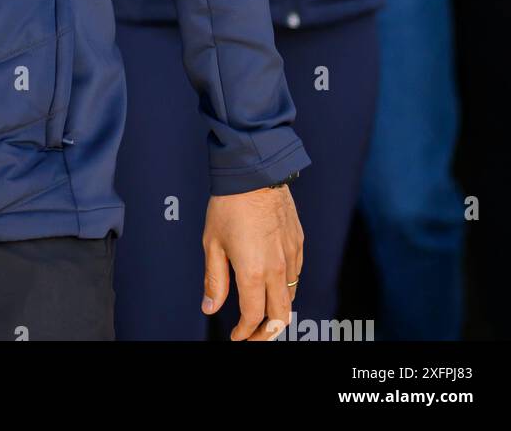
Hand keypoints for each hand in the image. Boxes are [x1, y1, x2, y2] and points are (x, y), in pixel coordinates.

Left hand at [203, 186, 304, 340]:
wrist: (255, 173)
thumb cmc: (228, 206)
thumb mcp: (212, 243)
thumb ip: (214, 279)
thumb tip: (210, 308)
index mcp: (253, 272)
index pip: (253, 316)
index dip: (245, 332)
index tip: (236, 337)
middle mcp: (277, 269)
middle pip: (280, 317)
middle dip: (266, 333)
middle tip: (252, 334)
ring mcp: (291, 257)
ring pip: (290, 297)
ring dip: (278, 311)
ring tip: (261, 312)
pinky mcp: (299, 244)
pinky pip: (296, 276)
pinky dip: (286, 288)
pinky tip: (272, 284)